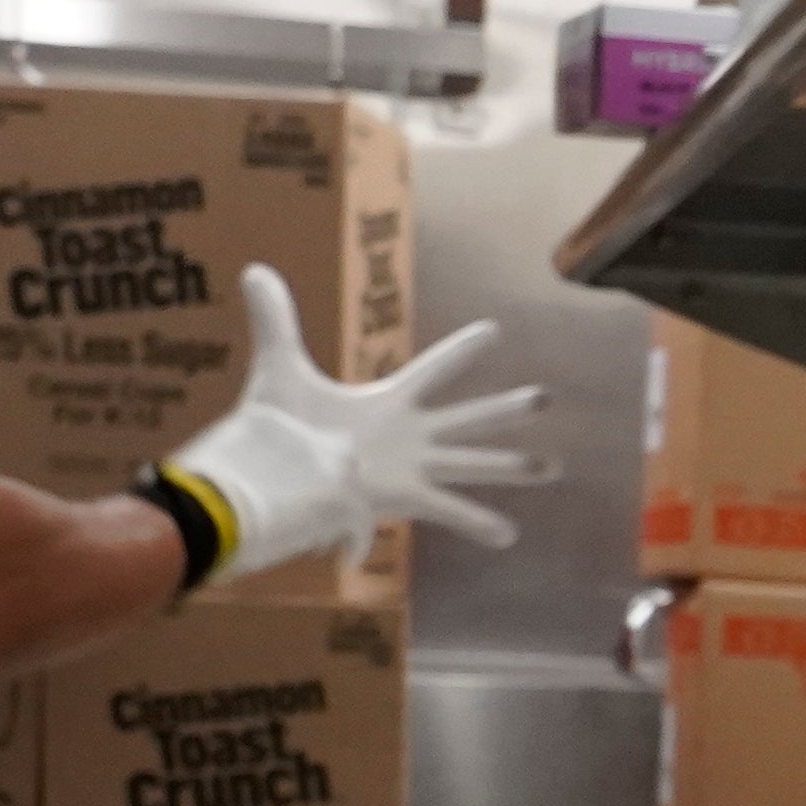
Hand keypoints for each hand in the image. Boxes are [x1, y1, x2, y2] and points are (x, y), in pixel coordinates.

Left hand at [153, 266, 551, 583]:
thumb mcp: (281, 367)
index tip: (495, 330)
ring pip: (473, 462)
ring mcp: (410, 468)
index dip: (463, 351)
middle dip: (506, 409)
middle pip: (469, 417)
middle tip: (545, 397)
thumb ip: (274, 319)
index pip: (434, 370)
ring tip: (552, 467)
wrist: (269, 479)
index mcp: (388, 403)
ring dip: (511, 466)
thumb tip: (254, 269)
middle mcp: (408, 436)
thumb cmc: (276, 430)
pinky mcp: (404, 497)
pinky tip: (510, 536)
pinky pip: (450, 510)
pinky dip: (478, 524)